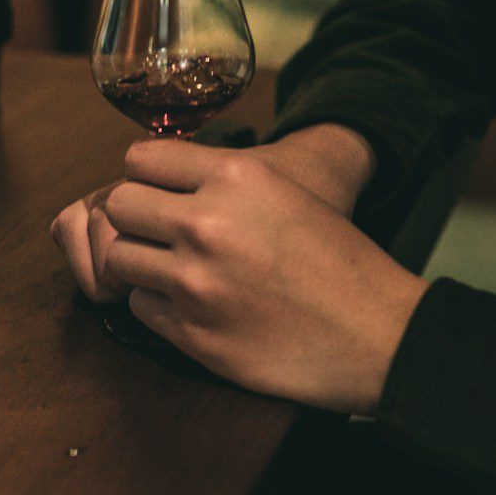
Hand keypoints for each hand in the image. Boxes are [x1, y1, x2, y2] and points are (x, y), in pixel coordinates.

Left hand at [100, 138, 426, 412]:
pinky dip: (158, 306)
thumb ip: (220, 180)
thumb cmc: (337, 261)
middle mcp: (207, 223)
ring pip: (119, 259)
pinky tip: (193, 305)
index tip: (158, 192)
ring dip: (142, 265)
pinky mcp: (192, 332)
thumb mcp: (284, 192)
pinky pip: (139, 307)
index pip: (140, 160)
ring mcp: (195, 281)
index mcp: (235, 176)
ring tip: (176, 271)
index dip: (146, 177)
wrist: (376, 334)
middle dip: (136, 219)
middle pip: (119, 207)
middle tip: (160, 234)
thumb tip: (155, 178)